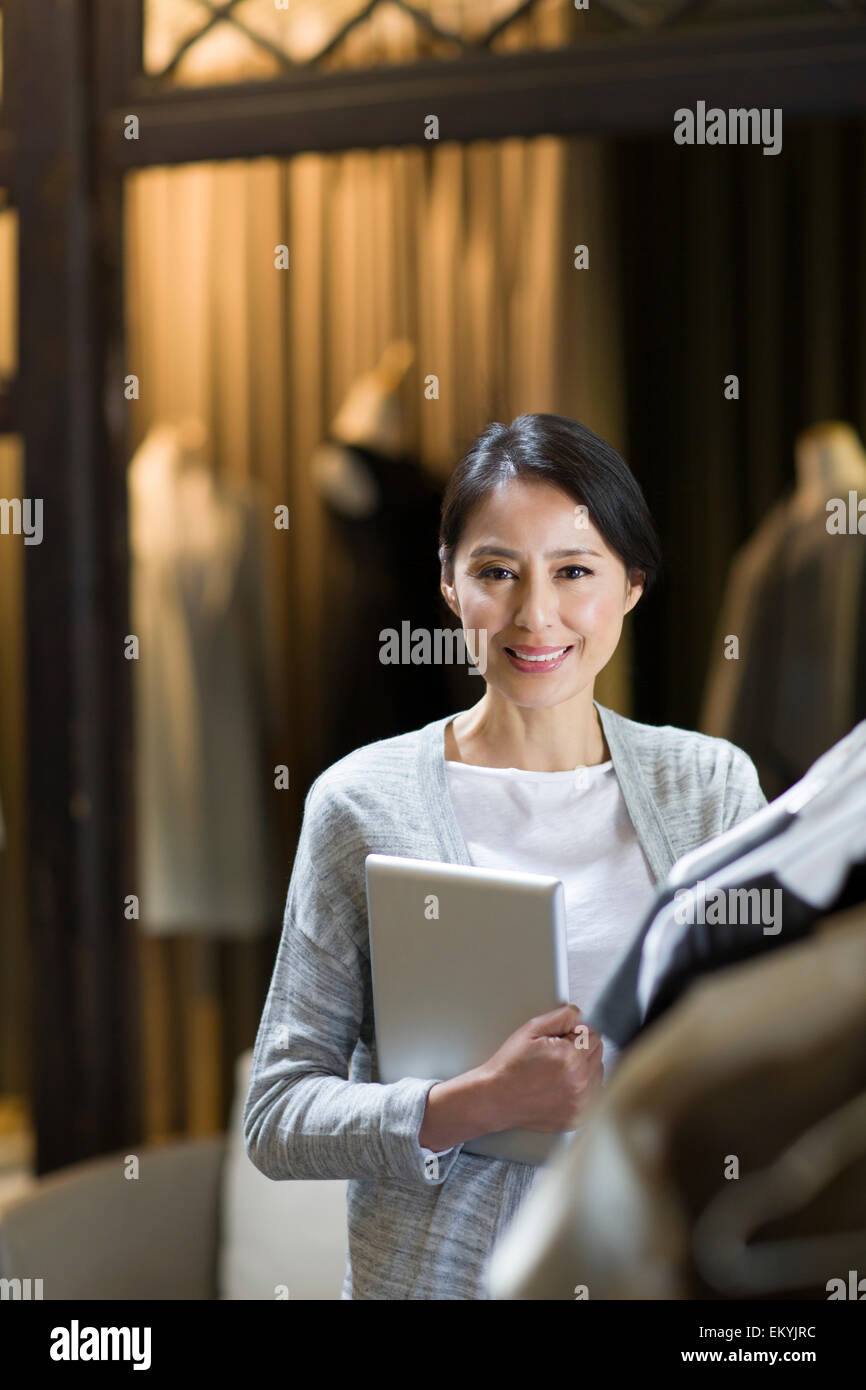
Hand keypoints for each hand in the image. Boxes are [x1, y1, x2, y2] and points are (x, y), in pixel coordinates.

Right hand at [480, 1003, 604, 1132]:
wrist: (496, 1097)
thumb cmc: (510, 1066)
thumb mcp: (532, 1029)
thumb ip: (563, 1016)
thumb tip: (582, 1015)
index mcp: (571, 1058)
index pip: (594, 1034)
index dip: (576, 1032)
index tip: (561, 1039)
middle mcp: (579, 1082)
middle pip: (598, 1053)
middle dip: (582, 1048)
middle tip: (556, 1053)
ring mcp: (579, 1103)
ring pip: (598, 1073)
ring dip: (584, 1068)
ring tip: (558, 1070)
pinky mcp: (577, 1117)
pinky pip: (592, 1095)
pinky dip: (582, 1088)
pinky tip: (562, 1085)